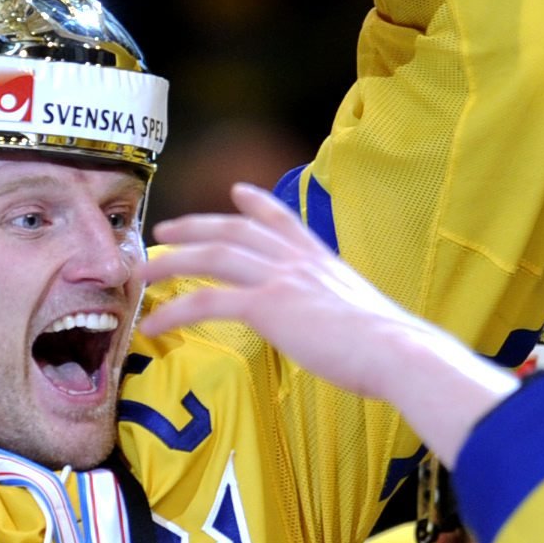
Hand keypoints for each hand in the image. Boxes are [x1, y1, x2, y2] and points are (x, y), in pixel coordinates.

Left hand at [143, 185, 514, 460]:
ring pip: (212, 257)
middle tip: (165, 230)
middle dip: (195, 226)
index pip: (283, 220)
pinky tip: (155, 324)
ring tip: (145, 274)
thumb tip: (340, 326)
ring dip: (172, 263)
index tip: (238, 191)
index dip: (256, 204)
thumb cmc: (389, 347)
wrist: (398, 351)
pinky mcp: (268, 306)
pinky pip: (208, 302)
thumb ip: (339, 310)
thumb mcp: (363, 314)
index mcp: (321, 260)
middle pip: (234, 230)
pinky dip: (175, 312)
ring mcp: (281, 278)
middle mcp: (298, 261)